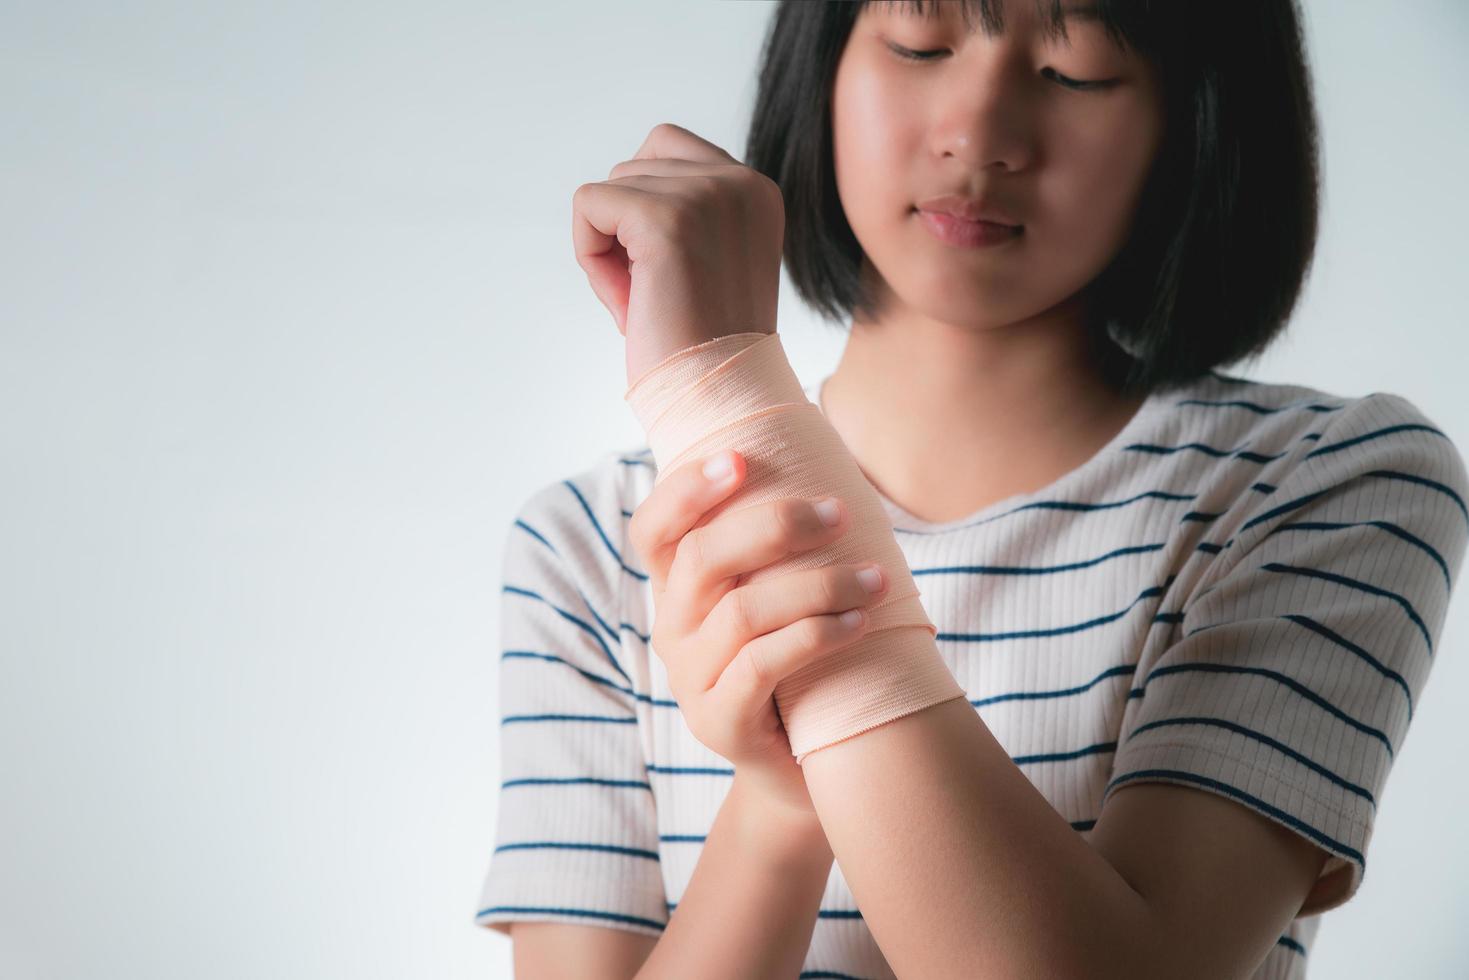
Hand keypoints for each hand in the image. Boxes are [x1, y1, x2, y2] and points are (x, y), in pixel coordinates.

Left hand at [570, 122, 785, 387]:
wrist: (720, 399)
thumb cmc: (706, 343)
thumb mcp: (714, 256)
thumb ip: (690, 210)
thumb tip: (625, 181)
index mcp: (758, 190)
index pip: (668, 149)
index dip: (647, 210)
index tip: (672, 271)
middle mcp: (742, 183)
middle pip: (635, 165)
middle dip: (628, 231)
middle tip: (657, 294)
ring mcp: (707, 196)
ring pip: (610, 188)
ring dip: (610, 249)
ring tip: (646, 301)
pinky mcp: (665, 220)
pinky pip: (588, 205)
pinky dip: (591, 256)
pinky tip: (627, 301)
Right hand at [627, 449, 889, 821]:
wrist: (801, 773)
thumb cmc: (799, 669)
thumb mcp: (778, 603)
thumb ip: (779, 553)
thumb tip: (834, 476)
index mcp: (677, 592)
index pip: (653, 530)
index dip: (686, 489)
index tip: (740, 458)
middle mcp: (672, 631)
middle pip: (702, 558)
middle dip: (775, 526)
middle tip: (842, 514)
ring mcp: (691, 680)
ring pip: (743, 611)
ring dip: (818, 585)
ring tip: (876, 579)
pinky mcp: (720, 723)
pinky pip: (762, 665)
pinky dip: (816, 636)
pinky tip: (860, 624)